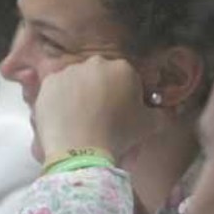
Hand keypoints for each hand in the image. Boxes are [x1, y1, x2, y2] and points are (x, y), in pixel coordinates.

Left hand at [33, 56, 161, 160]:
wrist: (80, 149)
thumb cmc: (118, 135)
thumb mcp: (149, 125)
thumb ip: (160, 114)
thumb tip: (166, 112)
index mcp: (123, 68)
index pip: (127, 78)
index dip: (126, 95)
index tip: (122, 112)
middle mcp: (95, 64)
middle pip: (100, 76)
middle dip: (101, 91)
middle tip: (100, 116)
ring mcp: (69, 72)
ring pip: (77, 81)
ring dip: (80, 95)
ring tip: (80, 119)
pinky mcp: (48, 84)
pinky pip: (56, 90)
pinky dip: (60, 101)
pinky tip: (65, 118)